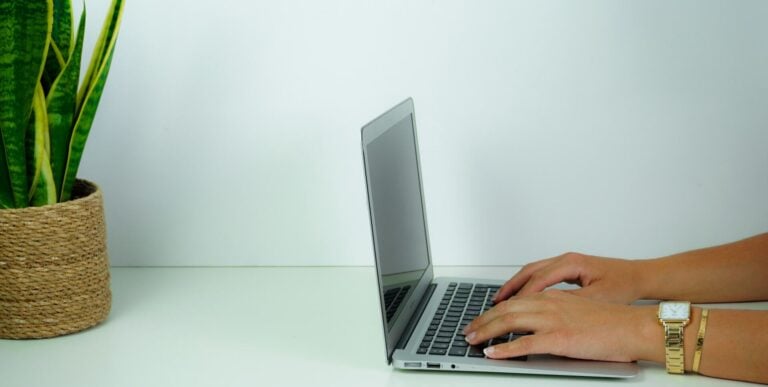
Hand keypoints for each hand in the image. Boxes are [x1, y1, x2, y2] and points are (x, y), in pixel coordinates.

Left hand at [464, 290, 656, 361]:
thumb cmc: (613, 323)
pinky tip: (493, 353)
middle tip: (468, 330)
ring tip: (472, 339)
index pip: (515, 301)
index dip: (494, 311)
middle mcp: (550, 304)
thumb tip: (537, 327)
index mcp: (554, 297)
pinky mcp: (559, 338)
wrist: (635, 327)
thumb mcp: (577, 312)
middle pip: (507, 309)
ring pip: (510, 322)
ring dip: (487, 331)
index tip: (481, 318)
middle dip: (483, 320)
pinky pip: (525, 344)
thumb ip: (555, 315)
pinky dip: (505, 349)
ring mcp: (553, 320)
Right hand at [493, 252, 645, 303]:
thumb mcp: (598, 297)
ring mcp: (566, 262)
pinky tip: (522, 296)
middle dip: (510, 287)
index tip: (509, 308)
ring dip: (516, 285)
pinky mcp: (568, 269)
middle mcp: (566, 259)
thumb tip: (548, 309)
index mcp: (571, 263)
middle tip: (495, 302)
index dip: (522, 294)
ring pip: (532, 271)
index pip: (538, 279)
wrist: (641, 277)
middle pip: (529, 270)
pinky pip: (540, 274)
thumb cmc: (624, 285)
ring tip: (502, 299)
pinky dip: (527, 285)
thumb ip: (571, 302)